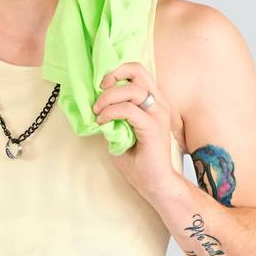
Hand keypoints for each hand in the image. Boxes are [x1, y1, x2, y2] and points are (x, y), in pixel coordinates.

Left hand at [92, 61, 175, 196]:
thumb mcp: (121, 132)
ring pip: (132, 90)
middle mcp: (159, 104)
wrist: (155, 184)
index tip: (102, 85)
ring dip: (108, 98)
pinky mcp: (154, 128)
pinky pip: (129, 110)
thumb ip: (113, 116)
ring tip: (97, 112)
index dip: (118, 72)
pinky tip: (103, 122)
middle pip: (138, 71)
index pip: (138, 72)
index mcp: (154, 101)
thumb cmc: (140, 161)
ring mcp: (159, 115)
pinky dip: (111, 112)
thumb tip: (96, 104)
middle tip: (98, 92)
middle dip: (113, 76)